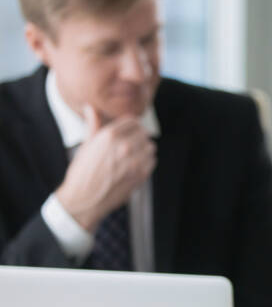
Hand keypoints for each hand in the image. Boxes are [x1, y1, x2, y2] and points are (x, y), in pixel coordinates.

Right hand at [55, 106, 155, 231]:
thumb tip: (91, 107)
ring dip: (144, 148)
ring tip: (133, 154)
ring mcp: (135, 161)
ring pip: (150, 146)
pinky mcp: (141, 174)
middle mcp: (124, 146)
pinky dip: (147, 161)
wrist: (85, 199)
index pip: (133, 121)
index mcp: (109, 135)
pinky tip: (136, 164)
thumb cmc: (83, 171)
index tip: (129, 131)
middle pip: (143, 132)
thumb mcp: (86, 145)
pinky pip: (152, 161)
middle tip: (131, 143)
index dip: (131, 125)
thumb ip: (93, 124)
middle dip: (138, 136)